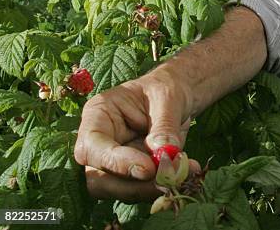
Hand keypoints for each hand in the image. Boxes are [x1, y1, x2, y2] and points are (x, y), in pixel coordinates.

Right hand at [74, 68, 198, 201]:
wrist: (177, 97)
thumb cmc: (166, 88)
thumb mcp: (168, 98)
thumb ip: (164, 125)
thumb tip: (164, 154)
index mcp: (98, 114)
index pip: (91, 147)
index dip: (115, 162)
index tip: (147, 168)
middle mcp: (99, 142)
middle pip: (99, 179)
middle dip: (133, 185)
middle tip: (168, 180)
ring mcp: (113, 162)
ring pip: (119, 190)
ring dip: (152, 188)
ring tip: (184, 173)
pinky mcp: (131, 175)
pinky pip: (141, 189)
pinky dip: (164, 186)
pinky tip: (188, 172)